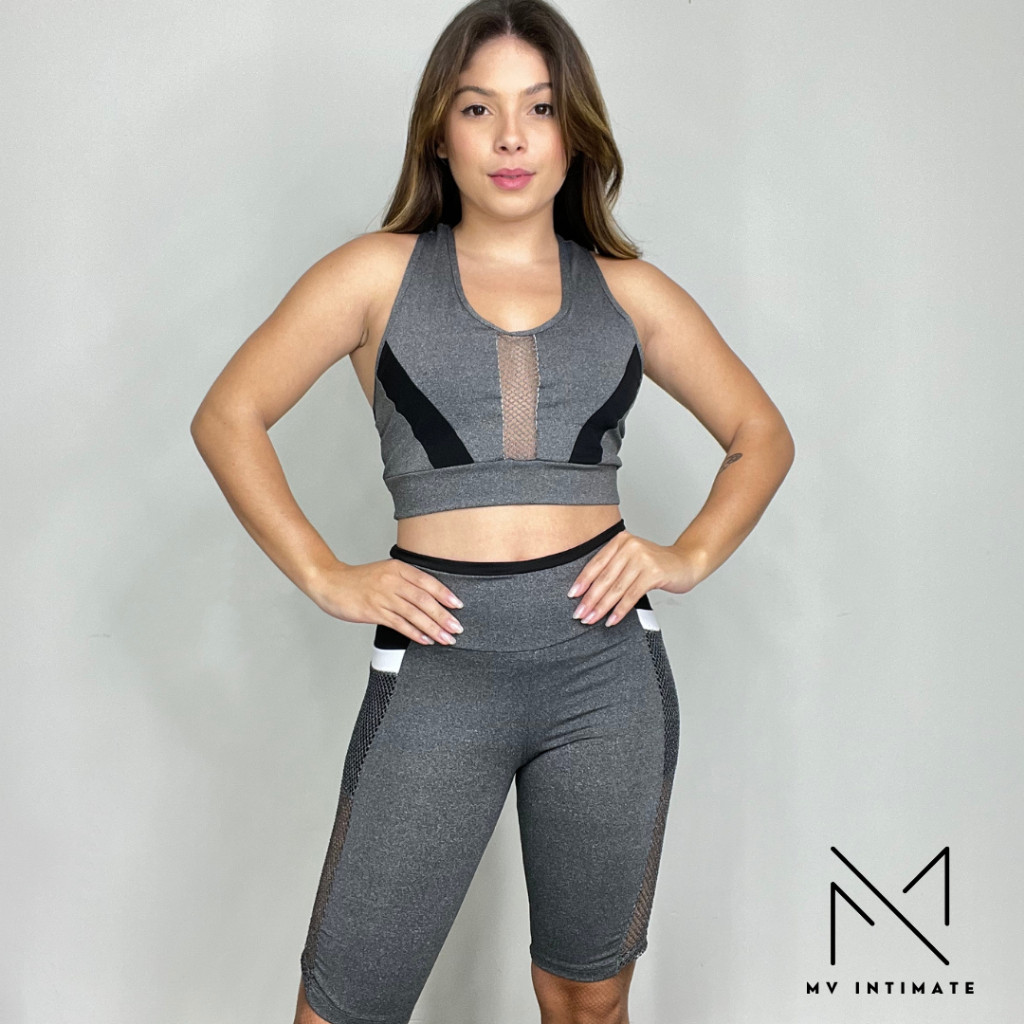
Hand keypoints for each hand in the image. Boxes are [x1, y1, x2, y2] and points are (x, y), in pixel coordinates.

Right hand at [304, 559, 464, 645]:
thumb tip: (429, 598)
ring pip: (414, 614)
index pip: (427, 582)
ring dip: (433, 628)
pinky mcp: (374, 611)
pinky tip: (425, 640)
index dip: (445, 594)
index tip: (458, 606)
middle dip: (443, 616)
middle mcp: (392, 581)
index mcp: (398, 568)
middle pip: (424, 600)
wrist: (330, 582)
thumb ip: (405, 581)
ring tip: (446, 638)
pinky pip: (399, 624)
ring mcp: (383, 596)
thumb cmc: (358, 580)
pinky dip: (414, 633)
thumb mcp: (385, 572)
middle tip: (457, 627)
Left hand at [566, 531, 706, 626]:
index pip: (596, 563)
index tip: (572, 596)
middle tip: (579, 613)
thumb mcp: (632, 559)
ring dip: (601, 607)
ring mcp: (642, 559)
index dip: (583, 581)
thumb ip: (613, 568)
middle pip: (604, 577)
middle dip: (589, 599)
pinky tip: (612, 620)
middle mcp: (629, 546)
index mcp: (620, 541)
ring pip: (616, 588)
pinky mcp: (653, 572)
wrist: (686, 562)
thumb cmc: (656, 564)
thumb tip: (588, 592)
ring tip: (591, 619)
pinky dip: (620, 610)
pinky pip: (631, 595)